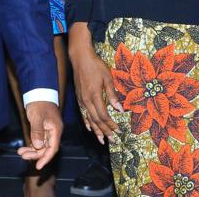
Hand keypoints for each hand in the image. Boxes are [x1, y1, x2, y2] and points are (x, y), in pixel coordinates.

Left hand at [18, 101, 62, 169]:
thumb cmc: (39, 104)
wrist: (38, 93)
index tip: (38, 166)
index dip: (46, 158)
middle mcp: (53, 132)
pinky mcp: (42, 129)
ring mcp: (48, 131)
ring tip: (20, 152)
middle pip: (46, 148)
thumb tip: (37, 146)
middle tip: (23, 156)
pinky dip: (31, 145)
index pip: (53, 148)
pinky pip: (38, 141)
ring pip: (41, 146)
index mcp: (56, 129)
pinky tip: (24, 148)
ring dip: (32, 150)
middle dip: (35, 154)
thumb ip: (37, 132)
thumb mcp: (37, 118)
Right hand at [68, 24, 122, 143]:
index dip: (111, 125)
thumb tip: (120, 109)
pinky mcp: (79, 98)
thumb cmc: (95, 65)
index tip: (118, 131)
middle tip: (113, 140)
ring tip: (102, 140)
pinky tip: (90, 128)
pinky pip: (83, 114)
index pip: (104, 116)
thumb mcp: (107, 78)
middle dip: (105, 131)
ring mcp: (81, 100)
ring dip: (96, 131)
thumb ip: (113, 95)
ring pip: (89, 119)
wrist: (80, 58)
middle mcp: (87, 101)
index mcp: (95, 96)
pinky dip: (87, 122)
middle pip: (96, 120)